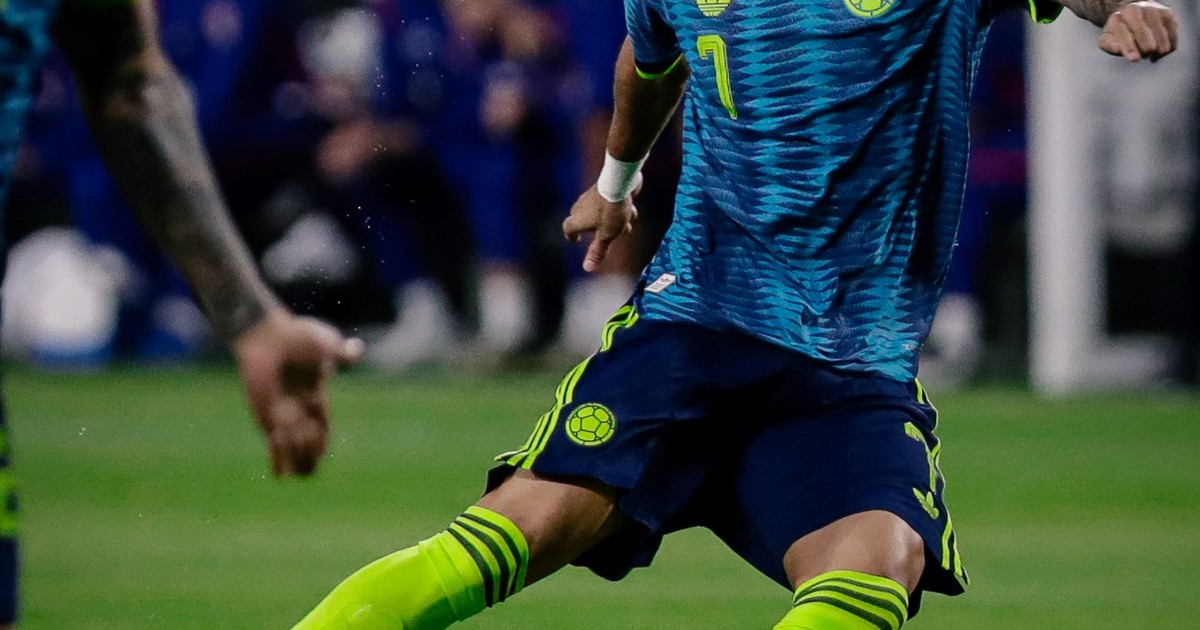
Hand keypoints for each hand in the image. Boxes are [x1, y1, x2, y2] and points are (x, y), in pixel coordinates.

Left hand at [233, 311, 363, 476]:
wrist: (266, 337)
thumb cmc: (294, 339)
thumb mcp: (324, 343)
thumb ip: (341, 352)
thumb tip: (357, 349)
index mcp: (316, 399)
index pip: (324, 433)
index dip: (322, 443)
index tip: (316, 434)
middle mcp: (300, 413)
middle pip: (311, 450)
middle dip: (309, 453)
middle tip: (303, 434)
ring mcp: (281, 417)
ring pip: (294, 455)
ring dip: (294, 454)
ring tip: (286, 433)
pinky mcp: (264, 418)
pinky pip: (274, 450)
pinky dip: (278, 457)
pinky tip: (276, 439)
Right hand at [563, 184, 638, 271]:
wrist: (618, 182)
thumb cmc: (610, 212)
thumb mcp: (606, 236)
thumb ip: (598, 251)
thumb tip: (587, 268)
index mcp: (578, 220)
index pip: (568, 229)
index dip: (571, 236)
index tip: (576, 240)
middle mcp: (581, 207)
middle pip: (583, 220)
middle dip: (597, 230)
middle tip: (606, 236)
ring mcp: (592, 195)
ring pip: (600, 211)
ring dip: (614, 221)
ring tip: (627, 226)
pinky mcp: (604, 187)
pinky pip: (609, 202)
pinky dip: (618, 209)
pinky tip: (631, 210)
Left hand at [1099, 1, 1177, 61]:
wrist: (1135, 14)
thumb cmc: (1119, 30)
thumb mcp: (1108, 37)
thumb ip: (1109, 44)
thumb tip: (1118, 49)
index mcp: (1127, 12)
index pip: (1128, 32)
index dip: (1130, 47)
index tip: (1134, 59)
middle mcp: (1144, 8)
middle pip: (1147, 38)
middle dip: (1144, 51)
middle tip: (1140, 54)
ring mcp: (1160, 12)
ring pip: (1162, 42)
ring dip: (1156, 53)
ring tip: (1149, 53)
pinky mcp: (1171, 18)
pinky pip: (1172, 41)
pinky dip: (1166, 51)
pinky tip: (1158, 52)